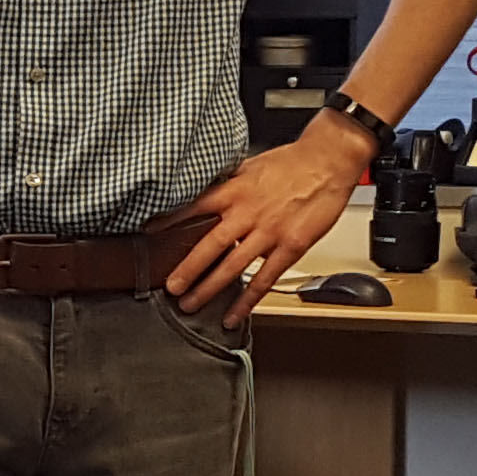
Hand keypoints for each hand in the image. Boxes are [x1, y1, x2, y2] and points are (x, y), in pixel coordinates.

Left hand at [166, 121, 378, 319]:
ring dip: (209, 289)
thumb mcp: (250, 165)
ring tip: (190, 305)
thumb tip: (205, 192)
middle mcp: (248, 213)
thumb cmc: (292, 162)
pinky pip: (264, 280)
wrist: (328, 160)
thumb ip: (228, 184)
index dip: (169, 220)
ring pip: (232, 267)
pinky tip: (233, 315)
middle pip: (209, 245)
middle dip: (186, 269)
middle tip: (170, 287)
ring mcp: (269, 233)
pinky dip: (247, 301)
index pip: (194, 206)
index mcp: (235, 190)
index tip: (148, 234)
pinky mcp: (290, 247)